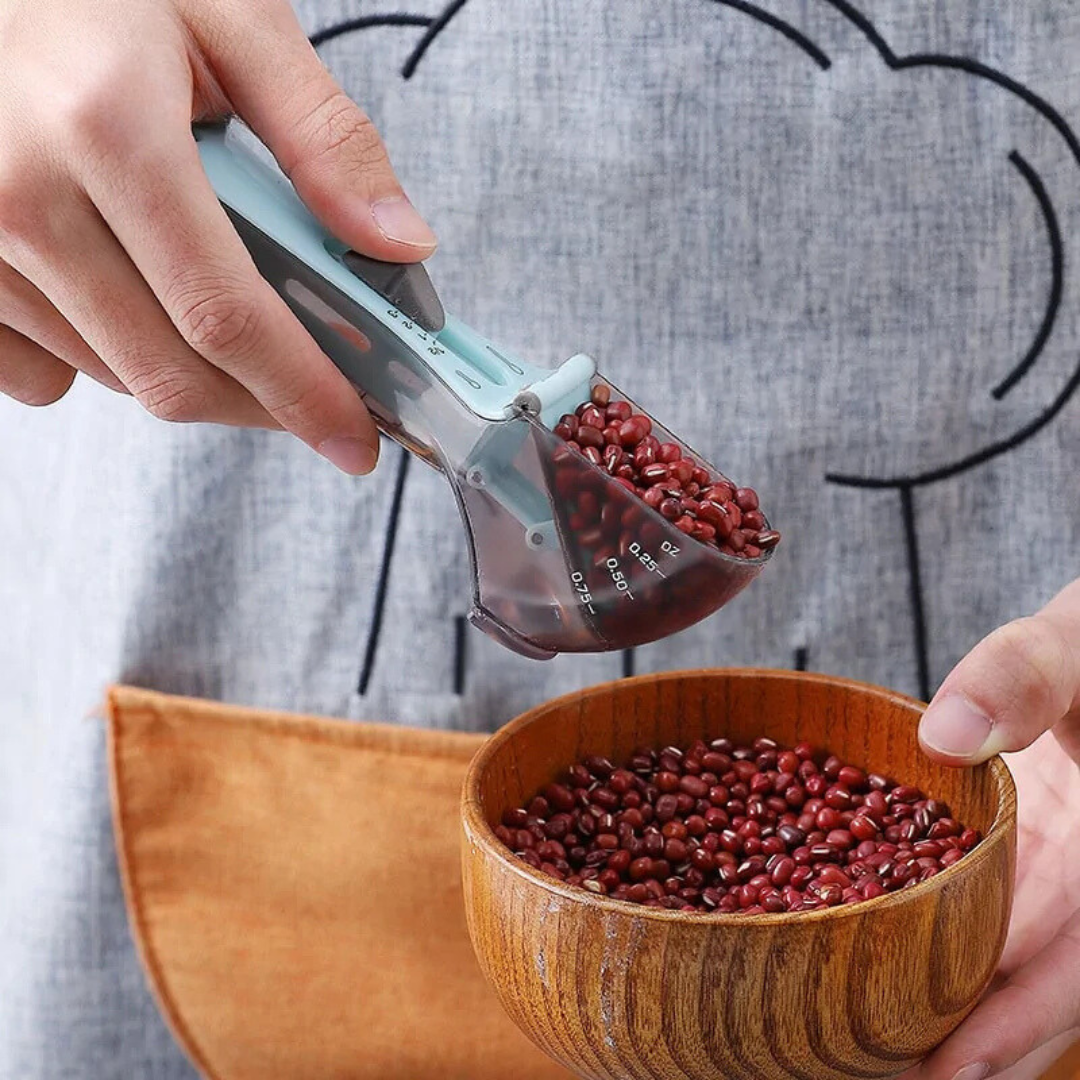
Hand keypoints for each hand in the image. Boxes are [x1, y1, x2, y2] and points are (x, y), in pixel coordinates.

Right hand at [0, 0, 436, 473]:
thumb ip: (323, 137)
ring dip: (193, 370)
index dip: (302, 393)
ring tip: (225, 309)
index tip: (353, 438)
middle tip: (313, 396)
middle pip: (171, 373)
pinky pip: (44, 369)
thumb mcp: (229, 16)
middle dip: (261, 405)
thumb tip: (400, 246)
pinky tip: (128, 293)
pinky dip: (106, 358)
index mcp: (107, 126)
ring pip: (117, 375)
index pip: (227, 314)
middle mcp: (20, 195)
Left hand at [905, 579, 1079, 1079]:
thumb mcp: (1079, 642)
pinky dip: (940, 939)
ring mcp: (1059, 865)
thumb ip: (1025, 674)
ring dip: (950, 1008)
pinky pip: (986, 906)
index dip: (1017, 1026)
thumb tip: (943, 735)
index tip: (946, 1073)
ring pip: (1008, 957)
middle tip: (874, 1073)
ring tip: (866, 1048)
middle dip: (968, 1042)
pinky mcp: (1026, 845)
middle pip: (1037, 984)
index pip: (1077, 963)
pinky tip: (882, 957)